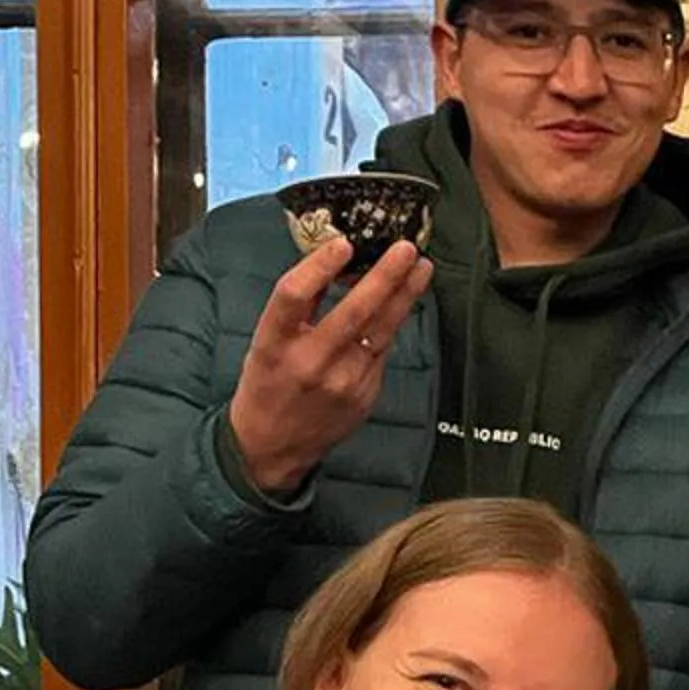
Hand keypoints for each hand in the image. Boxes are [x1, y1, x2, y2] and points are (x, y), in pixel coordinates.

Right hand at [226, 237, 429, 497]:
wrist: (273, 445)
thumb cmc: (268, 383)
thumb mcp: (266, 342)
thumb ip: (300, 306)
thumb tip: (335, 259)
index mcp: (273, 343)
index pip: (293, 296)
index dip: (318, 267)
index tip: (344, 244)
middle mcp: (309, 362)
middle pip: (352, 312)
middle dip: (384, 277)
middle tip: (406, 248)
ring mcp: (341, 382)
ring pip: (380, 331)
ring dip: (405, 296)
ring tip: (422, 268)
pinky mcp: (364, 395)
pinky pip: (382, 351)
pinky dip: (393, 324)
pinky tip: (405, 302)